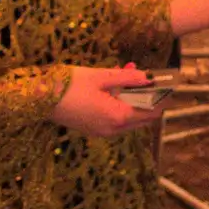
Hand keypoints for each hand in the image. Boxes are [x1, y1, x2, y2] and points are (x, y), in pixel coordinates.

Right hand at [49, 65, 163, 136]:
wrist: (39, 99)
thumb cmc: (68, 85)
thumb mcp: (101, 76)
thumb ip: (128, 77)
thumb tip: (149, 77)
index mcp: (117, 116)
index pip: (151, 111)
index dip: (163, 98)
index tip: (169, 84)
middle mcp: (112, 129)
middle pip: (143, 118)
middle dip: (150, 99)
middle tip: (152, 79)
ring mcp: (103, 132)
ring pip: (130, 119)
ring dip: (135, 101)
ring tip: (132, 77)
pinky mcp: (94, 129)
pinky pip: (117, 120)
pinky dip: (122, 106)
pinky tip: (117, 88)